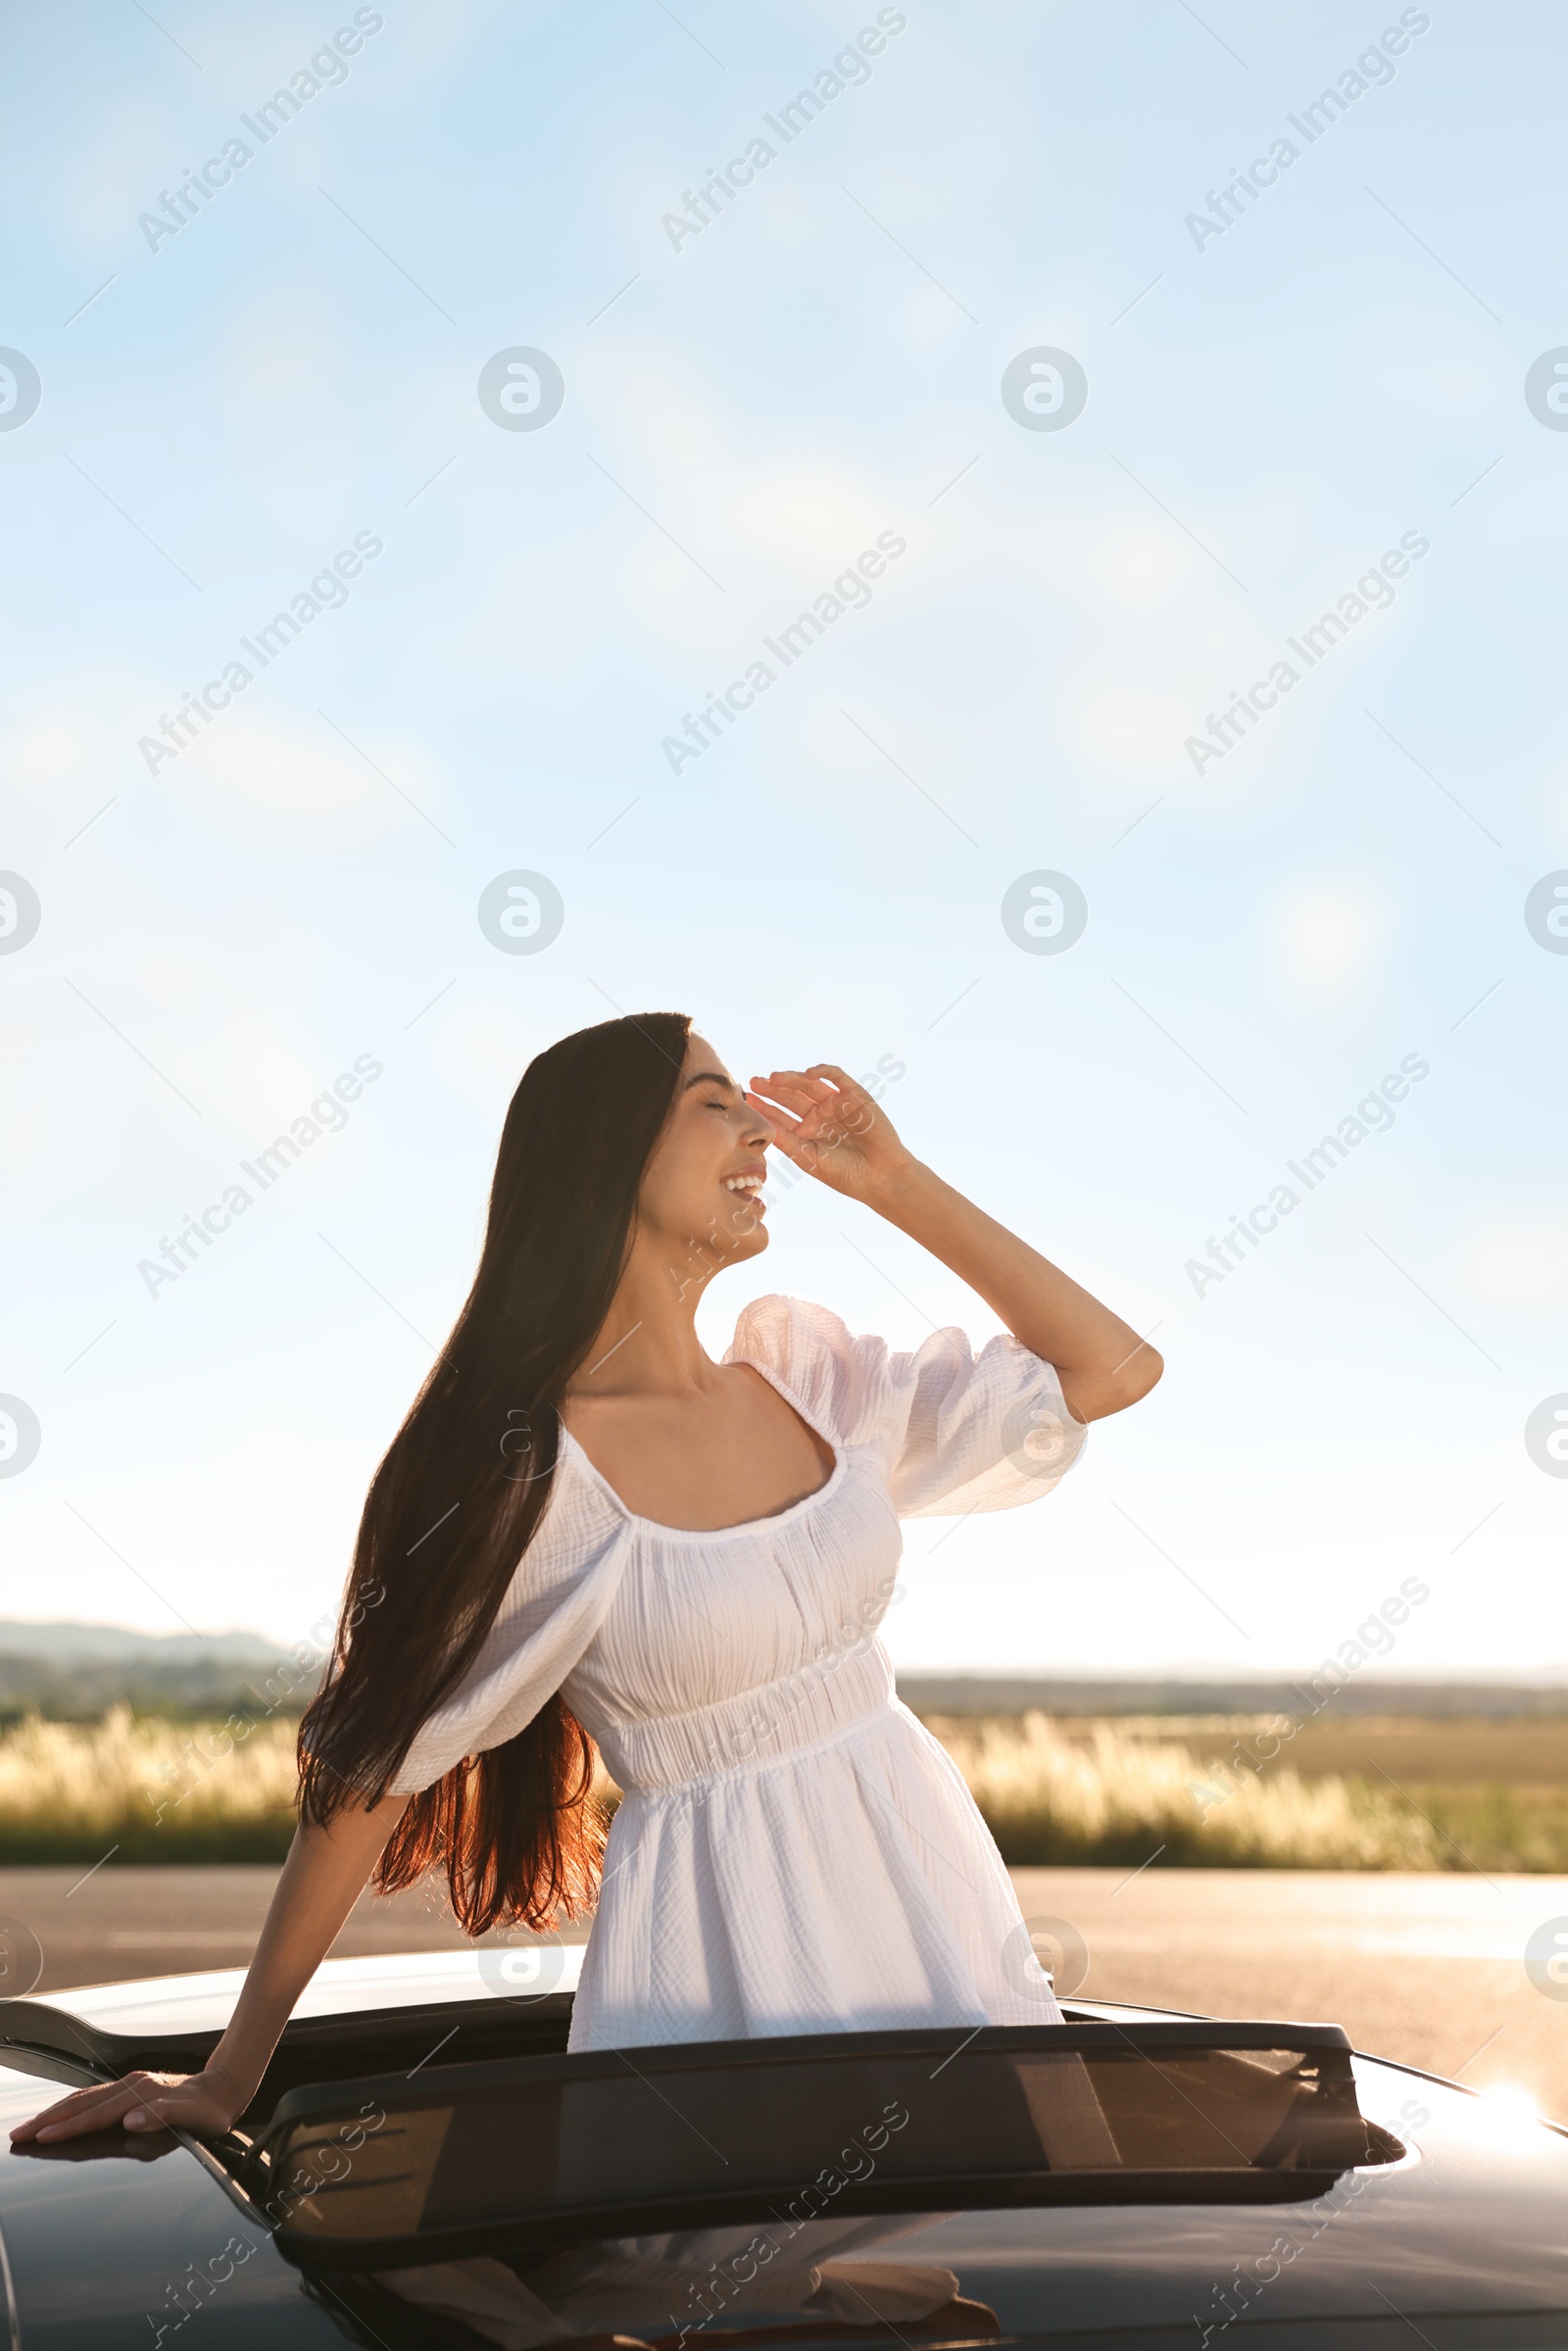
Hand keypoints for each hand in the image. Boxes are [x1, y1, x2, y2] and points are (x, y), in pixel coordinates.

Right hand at [9, 2065, 245, 2144]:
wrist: (226, 2086)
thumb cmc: (210, 2109)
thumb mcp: (192, 2116)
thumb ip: (161, 2116)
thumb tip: (130, 2120)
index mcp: (142, 2094)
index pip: (95, 2114)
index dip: (67, 2127)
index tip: (41, 2136)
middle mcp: (132, 2086)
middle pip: (81, 2103)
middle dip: (48, 2119)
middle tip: (19, 2132)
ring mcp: (131, 2086)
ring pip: (85, 2098)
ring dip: (56, 2112)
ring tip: (32, 2125)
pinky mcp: (133, 2088)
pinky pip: (95, 2098)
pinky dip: (73, 2106)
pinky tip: (63, 2114)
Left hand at [745, 1066, 916, 1202]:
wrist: (879, 1177)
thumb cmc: (845, 1174)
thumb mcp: (808, 1158)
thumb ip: (786, 1140)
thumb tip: (759, 1125)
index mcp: (807, 1132)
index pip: (781, 1115)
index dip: (764, 1107)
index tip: (746, 1099)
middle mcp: (820, 1116)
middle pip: (791, 1097)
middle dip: (772, 1089)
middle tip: (754, 1082)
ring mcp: (837, 1104)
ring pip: (809, 1085)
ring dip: (791, 1078)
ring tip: (773, 1077)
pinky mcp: (855, 1095)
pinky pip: (837, 1077)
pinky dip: (823, 1071)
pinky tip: (808, 1074)